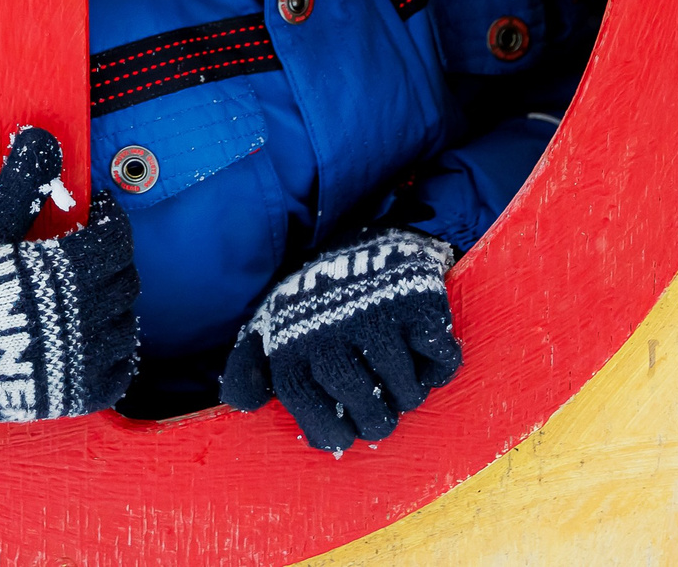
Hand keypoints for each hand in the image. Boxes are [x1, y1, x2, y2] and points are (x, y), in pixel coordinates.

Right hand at [0, 126, 138, 424]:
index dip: (109, 217)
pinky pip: (117, 373)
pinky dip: (111, 352)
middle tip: (82, 244)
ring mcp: (79, 365)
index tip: (94, 208)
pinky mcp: (70, 398)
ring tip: (81, 289)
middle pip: (124, 280)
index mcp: (65, 276)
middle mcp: (83, 324)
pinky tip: (88, 335)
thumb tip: (44, 137)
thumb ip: (20, 181)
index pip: (116, 240)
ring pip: (124, 325)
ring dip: (110, 302)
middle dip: (107, 256)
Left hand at [221, 227, 459, 452]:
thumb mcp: (272, 325)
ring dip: (408, 396)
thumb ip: (250, 365)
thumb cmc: (313, 301)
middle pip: (360, 401)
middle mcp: (331, 331)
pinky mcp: (416, 304)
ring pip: (404, 388)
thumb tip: (240, 404)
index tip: (345, 435)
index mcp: (292, 341)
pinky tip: (426, 359)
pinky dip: (438, 367)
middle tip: (381, 418)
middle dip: (375, 421)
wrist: (360, 242)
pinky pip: (438, 358)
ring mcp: (375, 317)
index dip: (329, 430)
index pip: (308, 405)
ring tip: (403, 388)